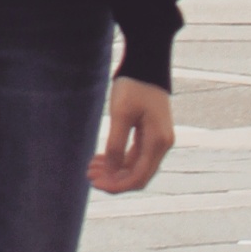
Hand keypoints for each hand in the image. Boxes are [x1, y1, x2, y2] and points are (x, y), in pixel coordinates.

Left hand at [89, 78, 174, 194]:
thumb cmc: (133, 87)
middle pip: (138, 175)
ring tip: (90, 168)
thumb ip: (116, 144)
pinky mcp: (151, 134)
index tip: (94, 184)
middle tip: (88, 176)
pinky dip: (118, 160)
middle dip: (114, 179)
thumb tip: (111, 171)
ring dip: (114, 170)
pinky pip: (135, 155)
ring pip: (135, 166)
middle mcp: (162, 145)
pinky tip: (100, 159)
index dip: (117, 185)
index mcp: (158, 142)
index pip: (139, 176)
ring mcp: (158, 140)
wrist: (145, 66)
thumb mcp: (120, 114)